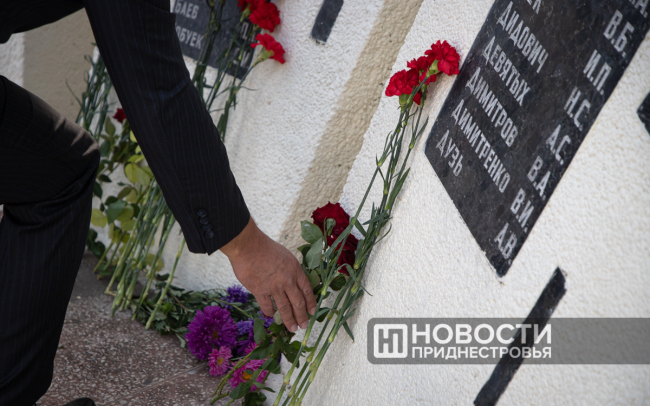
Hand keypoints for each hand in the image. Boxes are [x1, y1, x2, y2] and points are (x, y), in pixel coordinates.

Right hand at [220, 217, 316, 331]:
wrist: (248, 246)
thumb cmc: (265, 247)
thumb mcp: (286, 255)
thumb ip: (290, 270)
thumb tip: (293, 281)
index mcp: (295, 270)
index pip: (307, 290)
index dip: (311, 302)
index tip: (312, 311)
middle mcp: (287, 281)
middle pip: (298, 302)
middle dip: (302, 316)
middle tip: (303, 325)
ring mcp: (274, 287)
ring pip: (284, 308)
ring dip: (289, 320)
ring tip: (292, 328)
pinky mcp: (260, 291)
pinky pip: (267, 306)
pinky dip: (270, 312)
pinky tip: (271, 316)